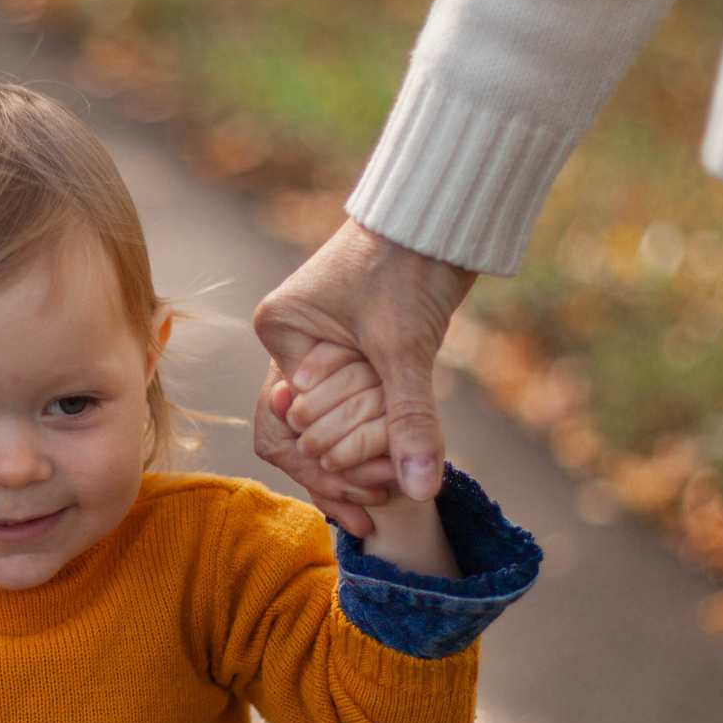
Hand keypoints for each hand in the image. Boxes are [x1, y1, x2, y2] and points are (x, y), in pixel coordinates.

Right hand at [252, 220, 475, 504]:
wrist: (441, 211)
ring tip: (382, 499)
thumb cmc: (410, 262)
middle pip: (298, 432)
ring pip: (325, 424)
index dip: (321, 471)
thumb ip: (410, 419)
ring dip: (351, 461)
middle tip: (371, 511)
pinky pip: (352, 408)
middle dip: (333, 474)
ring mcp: (321, 346)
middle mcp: (292, 341)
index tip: (363, 500)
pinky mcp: (354, 347)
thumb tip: (419, 490)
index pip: (284, 425)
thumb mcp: (406, 347)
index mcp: (281, 332)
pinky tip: (394, 471)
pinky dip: (370, 439)